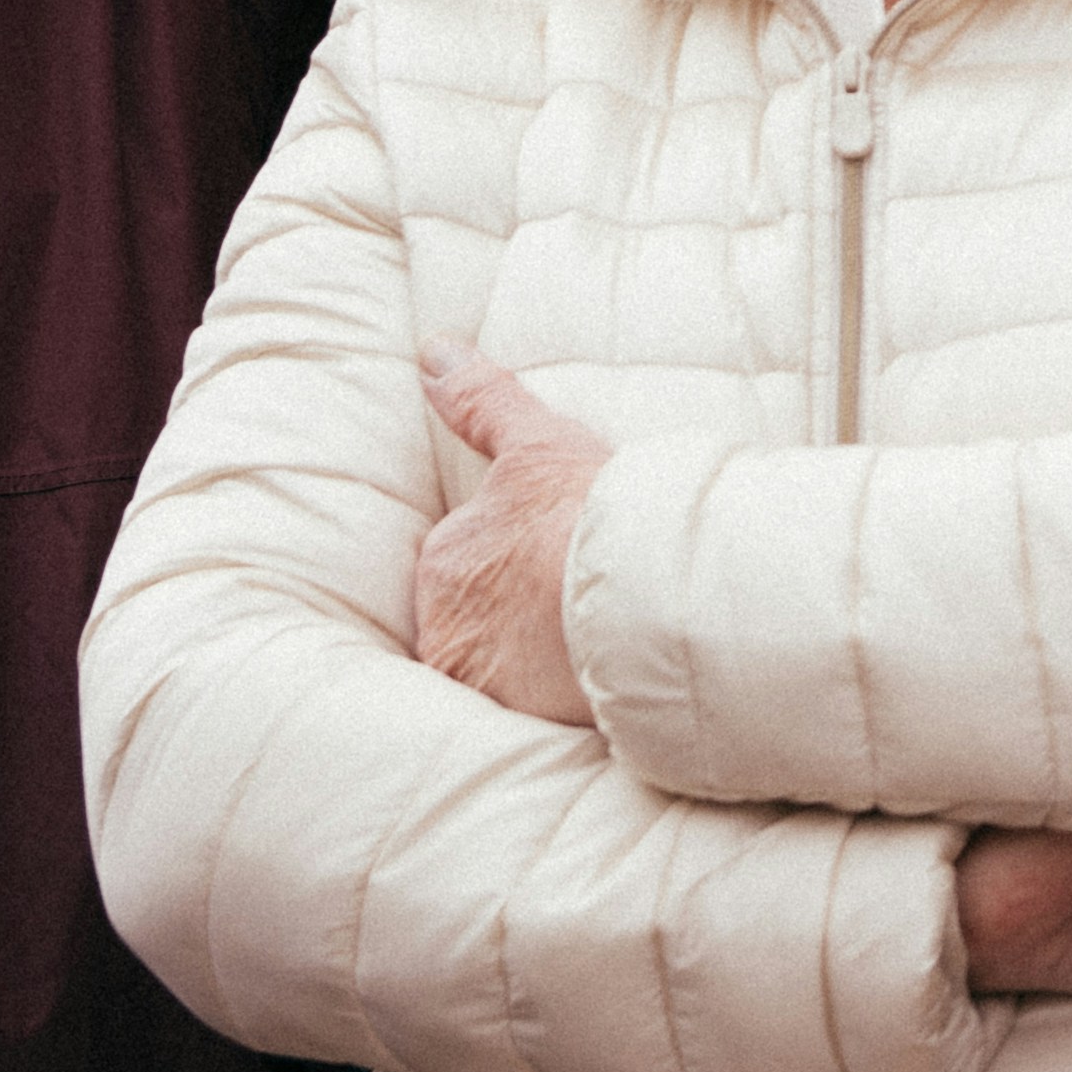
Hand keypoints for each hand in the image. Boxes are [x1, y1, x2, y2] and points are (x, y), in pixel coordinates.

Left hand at [413, 345, 606, 725]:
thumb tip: (433, 352)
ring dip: (522, 664)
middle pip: (470, 621)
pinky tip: (580, 695)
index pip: (463, 565)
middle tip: (566, 611)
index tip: (548, 567)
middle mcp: (445, 620)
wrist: (638, 594)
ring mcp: (476, 676)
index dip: (510, 565)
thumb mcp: (539, 442)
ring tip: (579, 656)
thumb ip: (483, 401)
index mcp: (448, 556)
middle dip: (509, 616)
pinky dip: (541, 705)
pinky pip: (516, 714)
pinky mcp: (510, 719)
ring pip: (491, 669)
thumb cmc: (591, 513)